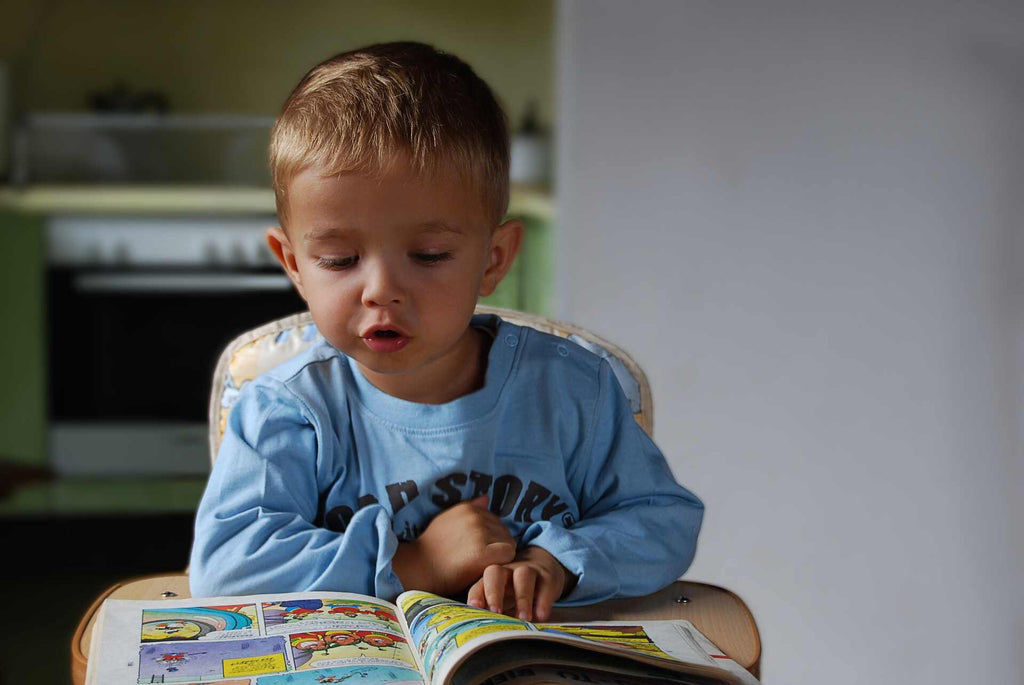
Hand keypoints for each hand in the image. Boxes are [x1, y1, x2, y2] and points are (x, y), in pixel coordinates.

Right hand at [392, 496, 515, 595]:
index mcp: (467, 508)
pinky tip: (486, 568)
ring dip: (500, 556)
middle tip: (478, 560)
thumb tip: (487, 497)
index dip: (490, 537)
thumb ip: (468, 509)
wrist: (418, 570)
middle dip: (496, 545)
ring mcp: (479, 533)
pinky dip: (502, 563)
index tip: (475, 549)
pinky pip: (508, 554)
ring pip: (508, 542)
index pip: (495, 520)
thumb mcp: (446, 520)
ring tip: (480, 564)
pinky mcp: (483, 552)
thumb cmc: (431, 549)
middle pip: (504, 531)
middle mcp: (475, 516)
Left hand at [466, 545, 574, 621]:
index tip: (475, 609)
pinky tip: (541, 616)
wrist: (543, 570)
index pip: (479, 585)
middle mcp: (507, 571)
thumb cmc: (515, 590)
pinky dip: (543, 600)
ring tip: (524, 619)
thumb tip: (483, 637)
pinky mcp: (547, 576)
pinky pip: (545, 584)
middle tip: (496, 612)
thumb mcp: (503, 599)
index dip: (476, 596)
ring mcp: (527, 570)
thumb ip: (493, 613)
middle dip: (494, 593)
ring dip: (522, 598)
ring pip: (523, 576)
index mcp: (491, 579)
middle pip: (495, 573)